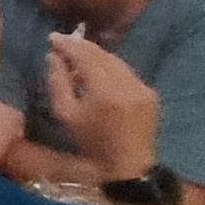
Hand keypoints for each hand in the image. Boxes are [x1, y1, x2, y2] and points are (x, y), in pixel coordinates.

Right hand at [43, 32, 165, 187]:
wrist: (129, 166)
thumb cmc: (93, 143)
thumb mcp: (67, 116)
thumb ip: (58, 83)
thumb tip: (53, 57)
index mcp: (104, 91)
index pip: (85, 56)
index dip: (68, 45)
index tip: (53, 38)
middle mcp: (126, 84)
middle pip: (102, 54)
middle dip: (82, 47)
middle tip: (64, 44)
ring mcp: (142, 88)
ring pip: (116, 61)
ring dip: (97, 57)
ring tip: (80, 61)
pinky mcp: (151, 94)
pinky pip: (127, 73)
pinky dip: (112, 70)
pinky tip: (101, 77)